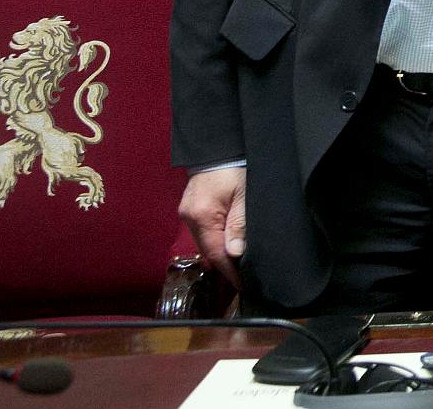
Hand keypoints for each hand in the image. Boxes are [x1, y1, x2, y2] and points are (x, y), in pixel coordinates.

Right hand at [178, 166, 246, 285]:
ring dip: (220, 253)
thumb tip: (235, 253)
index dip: (229, 270)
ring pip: (205, 242)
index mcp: (202, 216)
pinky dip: (215, 240)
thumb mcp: (244, 195)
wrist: (220, 147)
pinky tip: (227, 245)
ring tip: (238, 265)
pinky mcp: (190, 209)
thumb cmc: (236, 168)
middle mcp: (189, 218)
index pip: (215, 252)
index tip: (242, 284)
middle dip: (225, 265)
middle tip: (244, 277)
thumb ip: (239, 224)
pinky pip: (203, 232)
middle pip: (208, 250)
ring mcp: (187, 213)